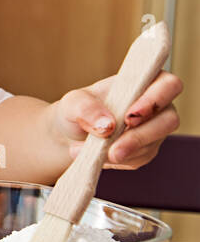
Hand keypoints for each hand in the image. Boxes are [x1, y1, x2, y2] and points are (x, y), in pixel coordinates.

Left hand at [50, 71, 182, 168]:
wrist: (72, 132)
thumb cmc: (78, 109)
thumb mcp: (73, 103)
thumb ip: (86, 108)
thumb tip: (107, 125)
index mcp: (145, 82)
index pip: (168, 85)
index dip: (155, 100)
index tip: (129, 116)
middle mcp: (157, 106)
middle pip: (169, 120)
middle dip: (140, 136)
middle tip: (114, 148)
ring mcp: (154, 130)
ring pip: (152, 143)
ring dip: (123, 151)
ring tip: (94, 152)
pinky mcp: (146, 150)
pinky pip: (138, 158)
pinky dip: (116, 160)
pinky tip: (98, 156)